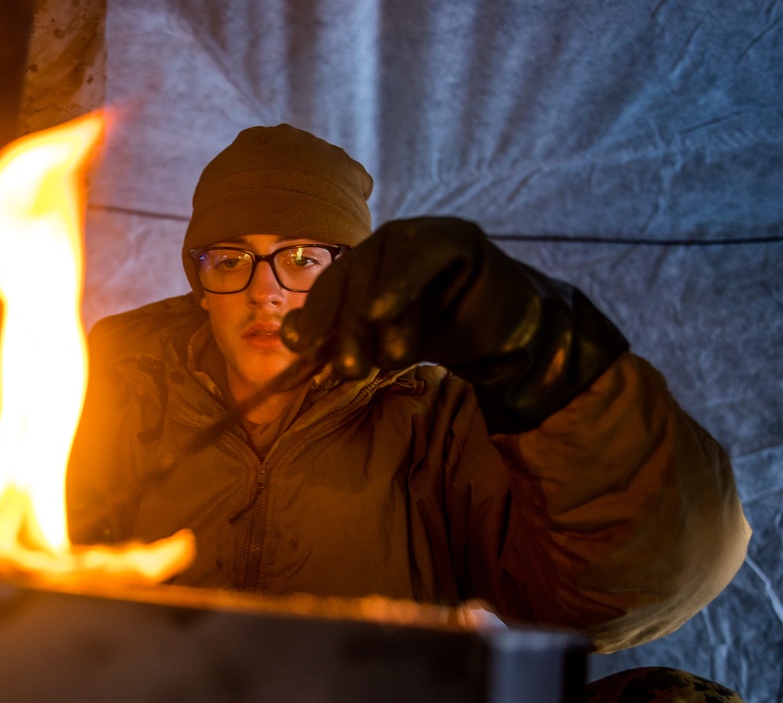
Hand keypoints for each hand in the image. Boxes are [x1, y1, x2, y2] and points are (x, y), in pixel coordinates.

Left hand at [282, 217, 627, 432]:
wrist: (511, 339)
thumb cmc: (441, 338)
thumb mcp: (382, 345)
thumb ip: (340, 342)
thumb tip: (287, 344)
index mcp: (364, 266)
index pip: (330, 289)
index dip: (313, 319)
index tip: (299, 352)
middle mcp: (385, 245)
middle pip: (349, 279)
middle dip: (341, 327)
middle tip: (346, 371)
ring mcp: (419, 235)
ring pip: (379, 270)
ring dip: (370, 318)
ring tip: (377, 361)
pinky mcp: (454, 236)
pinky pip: (419, 256)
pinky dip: (398, 284)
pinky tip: (382, 312)